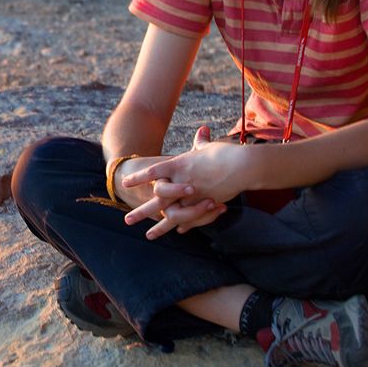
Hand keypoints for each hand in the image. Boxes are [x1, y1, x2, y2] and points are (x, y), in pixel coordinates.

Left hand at [123, 127, 238, 237]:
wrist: (242, 165)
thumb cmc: (226, 153)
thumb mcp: (208, 147)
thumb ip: (201, 142)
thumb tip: (203, 131)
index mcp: (178, 164)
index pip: (153, 172)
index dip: (138, 178)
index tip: (125, 183)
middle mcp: (181, 181)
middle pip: (156, 199)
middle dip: (141, 211)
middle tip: (127, 220)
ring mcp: (191, 195)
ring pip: (170, 214)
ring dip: (159, 227)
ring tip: (148, 236)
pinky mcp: (204, 205)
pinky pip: (191, 218)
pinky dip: (185, 225)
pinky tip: (178, 231)